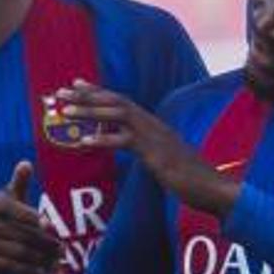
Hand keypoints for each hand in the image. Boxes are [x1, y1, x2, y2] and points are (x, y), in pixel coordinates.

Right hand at [0, 162, 66, 273]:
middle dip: (42, 241)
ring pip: (15, 250)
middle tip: (60, 248)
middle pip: (17, 231)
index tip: (50, 225)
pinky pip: (8, 266)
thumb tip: (25, 163)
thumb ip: (19, 183)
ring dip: (39, 257)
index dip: (30, 216)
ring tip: (55, 260)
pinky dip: (27, 269)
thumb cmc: (11, 218)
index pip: (11, 207)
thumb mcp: (16, 200)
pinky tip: (41, 271)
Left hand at [52, 81, 237, 216]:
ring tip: (66, 110)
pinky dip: (103, 140)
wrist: (213, 189)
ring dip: (90, 111)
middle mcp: (153, 124)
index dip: (98, 92)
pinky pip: (125, 142)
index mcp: (154, 125)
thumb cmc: (191, 179)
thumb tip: (134, 147)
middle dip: (87, 95)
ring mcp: (155, 137)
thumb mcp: (165, 160)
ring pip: (117, 115)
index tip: (76, 84)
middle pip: (116, 101)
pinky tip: (84, 142)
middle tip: (60, 91)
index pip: (122, 101)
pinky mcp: (155, 154)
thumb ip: (148, 150)